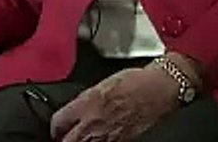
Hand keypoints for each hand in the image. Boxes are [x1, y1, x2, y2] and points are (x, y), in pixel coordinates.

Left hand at [49, 67, 178, 141]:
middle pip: (67, 141)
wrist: (161, 89)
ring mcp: (107, 136)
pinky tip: (99, 139)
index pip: (57, 122)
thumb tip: (74, 110)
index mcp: (86, 103)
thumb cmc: (137, 82)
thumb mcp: (103, 84)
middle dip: (65, 139)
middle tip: (66, 137)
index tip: (58, 127)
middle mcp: (93, 122)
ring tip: (83, 139)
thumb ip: (85, 100)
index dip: (56, 126)